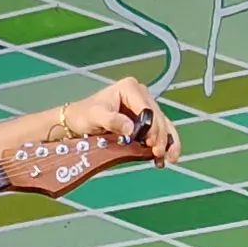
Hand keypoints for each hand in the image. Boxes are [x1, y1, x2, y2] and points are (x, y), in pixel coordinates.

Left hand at [43, 77, 181, 167]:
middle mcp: (141, 95)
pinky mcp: (145, 121)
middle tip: (158, 153)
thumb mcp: (95, 116)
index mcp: (130, 88)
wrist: (77, 122)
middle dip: (161, 136)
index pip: (147, 108)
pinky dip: (166, 144)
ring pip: (164, 124)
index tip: (151, 143)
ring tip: (170, 158)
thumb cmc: (84, 115)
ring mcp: (144, 108)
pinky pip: (160, 131)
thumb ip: (112, 120)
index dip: (152, 126)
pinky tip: (169, 156)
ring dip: (169, 142)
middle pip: (158, 117)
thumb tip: (131, 129)